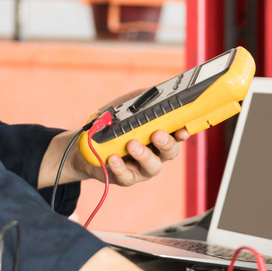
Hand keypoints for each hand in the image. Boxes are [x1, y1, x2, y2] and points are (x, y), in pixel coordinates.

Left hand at [65, 88, 186, 185]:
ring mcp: (142, 168)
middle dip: (166, 143)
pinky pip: (126, 176)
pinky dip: (120, 167)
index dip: (183, 132)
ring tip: (132, 144)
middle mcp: (156, 153)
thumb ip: (143, 100)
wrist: (88, 143)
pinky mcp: (126, 178)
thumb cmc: (113, 124)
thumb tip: (155, 92)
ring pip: (152, 166)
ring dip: (144, 155)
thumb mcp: (127, 107)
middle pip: (170, 152)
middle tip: (157, 134)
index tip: (182, 129)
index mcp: (160, 135)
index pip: (178, 134)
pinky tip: (114, 158)